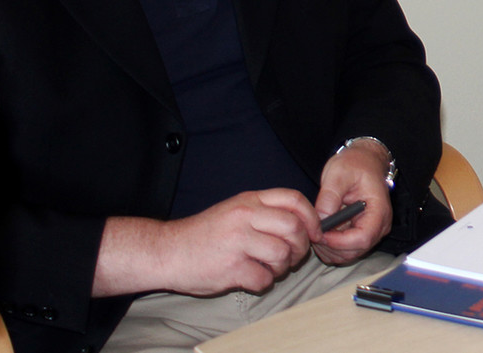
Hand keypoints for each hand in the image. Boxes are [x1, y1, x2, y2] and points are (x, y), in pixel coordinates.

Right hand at [94, 189, 319, 297]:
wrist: (167, 252)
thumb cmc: (205, 234)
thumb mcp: (235, 209)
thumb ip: (265, 212)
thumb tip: (303, 224)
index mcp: (249, 201)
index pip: (294, 200)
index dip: (312, 217)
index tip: (315, 232)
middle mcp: (245, 217)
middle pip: (294, 228)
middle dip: (301, 246)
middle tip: (294, 256)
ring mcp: (238, 242)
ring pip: (282, 254)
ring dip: (282, 267)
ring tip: (269, 268)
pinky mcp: (231, 268)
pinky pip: (264, 278)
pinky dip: (263, 282)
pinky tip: (252, 278)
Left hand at [312, 139, 393, 264]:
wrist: (364, 160)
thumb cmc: (355, 163)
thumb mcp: (339, 173)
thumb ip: (330, 195)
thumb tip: (321, 219)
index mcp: (379, 210)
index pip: (363, 238)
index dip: (339, 241)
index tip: (320, 232)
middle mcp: (378, 226)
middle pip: (355, 251)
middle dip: (330, 246)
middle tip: (313, 231)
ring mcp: (370, 232)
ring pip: (348, 255)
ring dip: (328, 249)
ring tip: (316, 229)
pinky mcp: (360, 234)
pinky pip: (345, 251)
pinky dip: (329, 248)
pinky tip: (321, 231)